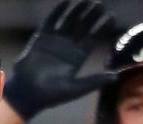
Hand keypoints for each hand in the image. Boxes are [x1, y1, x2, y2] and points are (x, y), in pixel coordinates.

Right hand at [4, 0, 116, 119]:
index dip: (102, 29)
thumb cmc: (51, 94)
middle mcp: (68, 47)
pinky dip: (58, 12)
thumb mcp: (75, 89)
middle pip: (82, 28)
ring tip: (88, 1)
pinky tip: (66, 2)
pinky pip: (51, 21)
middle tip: (100, 5)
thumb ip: (94, 81)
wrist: (27, 93)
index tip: (112, 18)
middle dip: (92, 16)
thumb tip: (116, 76)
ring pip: (69, 22)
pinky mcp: (42, 38)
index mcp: (77, 58)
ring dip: (78, 11)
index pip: (93, 40)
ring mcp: (55, 41)